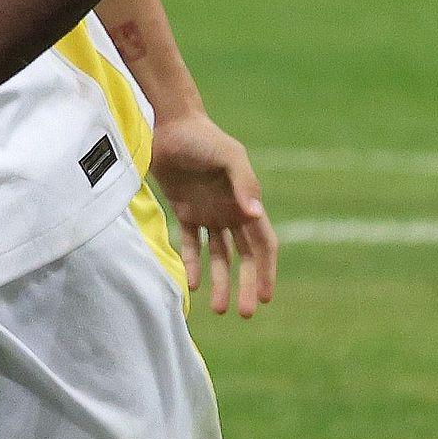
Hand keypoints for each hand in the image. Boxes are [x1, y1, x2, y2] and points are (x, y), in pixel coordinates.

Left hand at [150, 111, 275, 316]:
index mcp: (247, 204)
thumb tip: (255, 215)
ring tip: (218, 309)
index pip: (264, 246)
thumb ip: (244, 183)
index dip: (267, 271)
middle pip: (244, 258)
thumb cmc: (204, 138)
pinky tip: (190, 285)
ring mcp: (208, 213)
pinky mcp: (184, 210)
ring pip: (218, 257)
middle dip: (247, 285)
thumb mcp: (230, 157)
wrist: (170, 125)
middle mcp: (231, 213)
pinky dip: (192, 264)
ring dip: (219, 282)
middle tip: (244, 313)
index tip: (266, 297)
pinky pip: (191, 244)